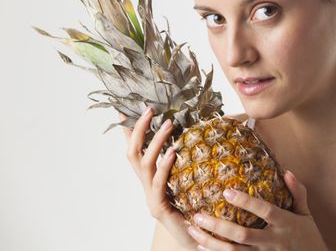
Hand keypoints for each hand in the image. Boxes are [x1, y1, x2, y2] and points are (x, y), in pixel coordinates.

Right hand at [119, 108, 196, 249]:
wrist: (196, 239)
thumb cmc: (195, 207)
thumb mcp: (190, 179)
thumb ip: (189, 160)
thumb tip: (199, 134)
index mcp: (150, 177)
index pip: (135, 148)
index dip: (129, 129)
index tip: (125, 108)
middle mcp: (146, 185)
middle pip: (132, 152)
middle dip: (139, 129)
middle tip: (150, 109)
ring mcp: (149, 197)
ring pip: (144, 164)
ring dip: (155, 142)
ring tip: (169, 124)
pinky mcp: (158, 208)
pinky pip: (158, 184)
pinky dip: (164, 166)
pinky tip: (172, 152)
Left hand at [186, 170, 328, 250]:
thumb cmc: (309, 238)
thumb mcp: (306, 214)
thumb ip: (298, 193)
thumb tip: (287, 172)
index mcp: (285, 224)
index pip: (264, 211)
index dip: (246, 202)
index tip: (226, 192)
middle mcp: (273, 241)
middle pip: (242, 235)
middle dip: (219, 226)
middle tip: (199, 215)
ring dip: (211, 242)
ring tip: (193, 230)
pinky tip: (201, 247)